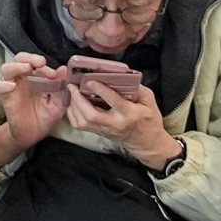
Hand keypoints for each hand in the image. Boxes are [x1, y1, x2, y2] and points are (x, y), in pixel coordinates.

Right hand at [0, 56, 68, 158]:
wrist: (35, 133)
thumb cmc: (46, 116)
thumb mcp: (58, 102)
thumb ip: (60, 87)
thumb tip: (63, 70)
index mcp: (37, 77)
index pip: (37, 63)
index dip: (45, 65)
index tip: (54, 74)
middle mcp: (24, 78)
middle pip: (20, 59)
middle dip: (29, 57)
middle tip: (40, 62)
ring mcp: (13, 87)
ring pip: (7, 69)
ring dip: (16, 66)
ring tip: (26, 68)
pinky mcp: (5, 97)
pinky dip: (2, 85)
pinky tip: (11, 86)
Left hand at [62, 78, 178, 168]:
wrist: (147, 143)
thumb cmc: (149, 120)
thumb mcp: (149, 101)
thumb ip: (137, 88)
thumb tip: (122, 76)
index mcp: (130, 113)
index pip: (113, 101)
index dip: (100, 90)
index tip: (90, 80)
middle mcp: (115, 123)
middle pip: (91, 115)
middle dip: (78, 99)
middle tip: (72, 86)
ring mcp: (105, 130)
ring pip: (82, 122)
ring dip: (73, 106)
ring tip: (71, 92)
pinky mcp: (98, 133)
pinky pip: (80, 125)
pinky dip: (73, 113)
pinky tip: (73, 103)